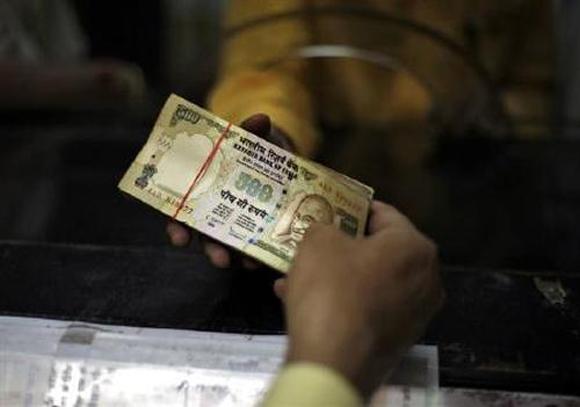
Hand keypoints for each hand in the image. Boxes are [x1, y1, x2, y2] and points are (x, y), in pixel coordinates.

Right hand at [166, 114, 294, 267]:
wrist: (273, 158)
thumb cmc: (249, 149)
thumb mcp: (248, 138)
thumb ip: (250, 132)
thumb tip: (261, 120)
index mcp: (200, 191)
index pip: (181, 213)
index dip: (177, 227)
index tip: (180, 239)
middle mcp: (212, 212)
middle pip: (205, 236)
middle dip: (211, 249)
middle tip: (221, 259)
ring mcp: (233, 223)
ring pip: (228, 245)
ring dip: (238, 255)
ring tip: (246, 264)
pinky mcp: (254, 229)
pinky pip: (251, 246)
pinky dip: (256, 254)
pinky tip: (262, 260)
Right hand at [275, 201, 442, 397]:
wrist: (334, 363)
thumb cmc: (331, 289)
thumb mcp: (318, 242)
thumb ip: (326, 227)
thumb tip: (329, 233)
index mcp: (415, 247)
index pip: (383, 214)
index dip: (353, 208)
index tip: (332, 209)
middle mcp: (427, 278)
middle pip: (379, 251)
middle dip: (343, 247)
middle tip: (316, 243)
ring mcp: (416, 313)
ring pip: (371, 281)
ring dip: (337, 276)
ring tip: (299, 275)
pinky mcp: (400, 339)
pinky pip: (369, 308)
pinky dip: (343, 301)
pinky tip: (307, 303)